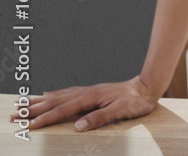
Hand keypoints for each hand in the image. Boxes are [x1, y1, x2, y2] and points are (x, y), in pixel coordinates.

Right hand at [8, 75, 158, 131]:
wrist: (146, 87)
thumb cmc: (135, 101)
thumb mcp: (119, 111)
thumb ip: (99, 118)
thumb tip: (78, 126)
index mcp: (90, 98)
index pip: (62, 110)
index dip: (45, 118)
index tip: (29, 125)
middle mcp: (86, 92)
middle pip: (55, 101)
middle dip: (34, 108)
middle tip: (16, 114)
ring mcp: (88, 91)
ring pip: (58, 96)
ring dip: (40, 101)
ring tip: (24, 104)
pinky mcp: (91, 92)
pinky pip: (66, 93)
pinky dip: (54, 95)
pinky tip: (48, 95)